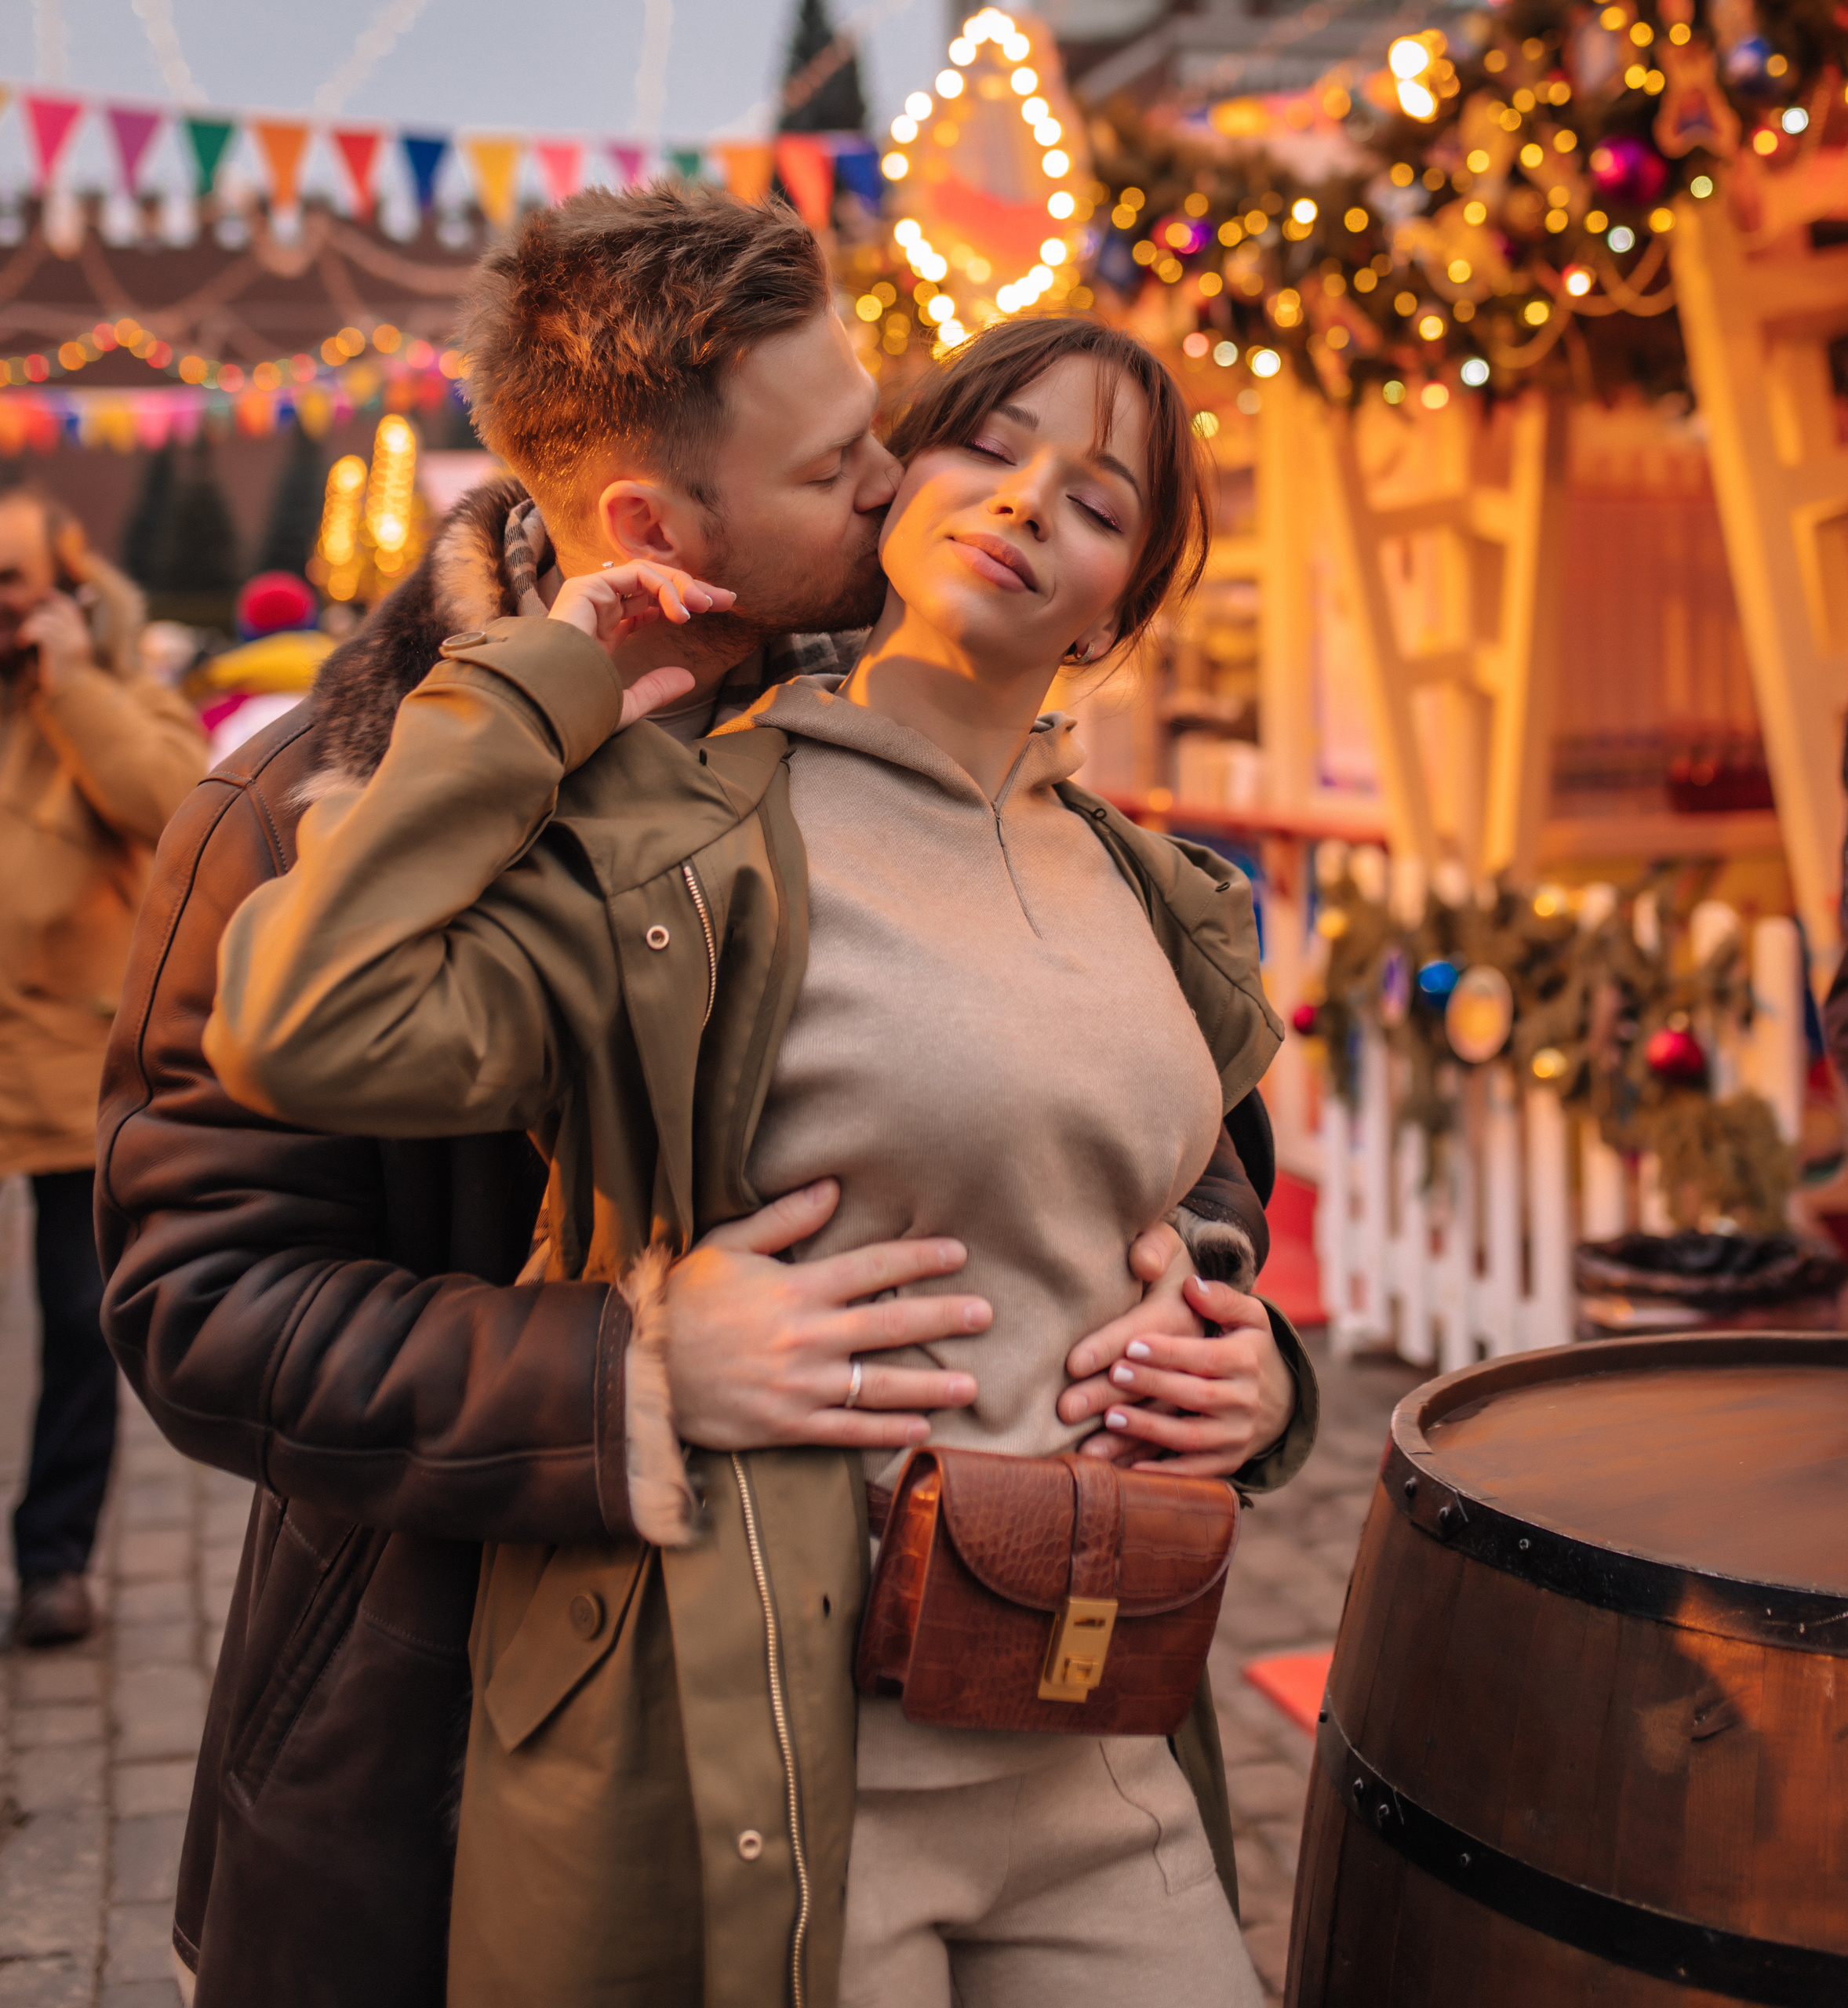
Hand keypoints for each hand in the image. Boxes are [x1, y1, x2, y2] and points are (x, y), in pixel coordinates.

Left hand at [17, 593, 91, 692]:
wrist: (68, 697)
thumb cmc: (61, 675)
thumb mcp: (64, 653)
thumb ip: (61, 633)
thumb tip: (53, 604)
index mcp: (82, 639)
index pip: (70, 610)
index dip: (58, 599)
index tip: (46, 594)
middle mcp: (79, 640)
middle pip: (55, 614)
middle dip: (37, 616)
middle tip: (29, 630)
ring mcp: (70, 647)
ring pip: (46, 622)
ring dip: (30, 627)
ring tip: (24, 638)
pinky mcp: (58, 653)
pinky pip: (41, 633)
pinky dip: (28, 634)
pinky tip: (23, 643)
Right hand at [550, 562, 732, 725]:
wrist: (547, 706)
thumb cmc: (578, 713)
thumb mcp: (627, 706)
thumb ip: (655, 691)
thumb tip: (687, 678)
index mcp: (604, 634)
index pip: (648, 607)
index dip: (681, 604)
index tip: (715, 612)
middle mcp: (598, 611)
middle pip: (652, 586)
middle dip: (691, 588)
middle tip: (726, 599)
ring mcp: (590, 596)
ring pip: (646, 574)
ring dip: (682, 584)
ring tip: (706, 606)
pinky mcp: (586, 588)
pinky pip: (635, 575)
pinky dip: (664, 586)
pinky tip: (681, 611)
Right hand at [663, 1178, 987, 1451]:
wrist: (640, 1369)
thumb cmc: (684, 1301)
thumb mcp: (728, 1246)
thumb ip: (784, 1220)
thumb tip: (834, 1189)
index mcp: (796, 1289)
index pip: (872, 1268)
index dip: (919, 1259)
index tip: (958, 1253)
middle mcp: (806, 1337)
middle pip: (890, 1326)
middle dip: (944, 1318)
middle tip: (986, 1314)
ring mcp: (799, 1386)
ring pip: (879, 1384)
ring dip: (930, 1384)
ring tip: (972, 1385)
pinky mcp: (787, 1426)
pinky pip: (849, 1431)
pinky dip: (888, 1431)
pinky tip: (923, 1428)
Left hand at [1060, 1225, 1295, 1475]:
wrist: (1280, 1401)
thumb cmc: (1248, 1347)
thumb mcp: (1248, 1317)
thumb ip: (1221, 1298)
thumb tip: (1190, 1285)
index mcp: (1246, 1361)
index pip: (1205, 1356)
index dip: (1169, 1352)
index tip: (1132, 1344)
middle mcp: (1244, 1401)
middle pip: (1195, 1395)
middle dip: (1153, 1385)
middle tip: (1114, 1375)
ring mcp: (1236, 1436)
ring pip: (1191, 1437)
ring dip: (1150, 1430)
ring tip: (1111, 1418)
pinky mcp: (1227, 1463)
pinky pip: (1195, 1473)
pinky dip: (1165, 1474)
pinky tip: (1131, 1467)